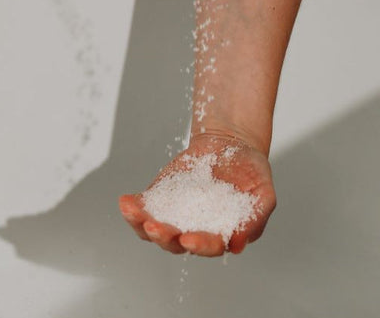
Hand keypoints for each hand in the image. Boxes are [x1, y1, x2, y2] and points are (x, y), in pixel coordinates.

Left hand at [118, 133, 275, 255]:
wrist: (230, 143)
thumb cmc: (249, 171)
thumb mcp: (262, 194)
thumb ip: (254, 219)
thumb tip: (237, 243)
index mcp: (219, 233)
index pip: (208, 246)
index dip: (198, 245)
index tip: (188, 240)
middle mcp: (194, 228)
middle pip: (174, 242)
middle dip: (163, 237)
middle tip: (155, 228)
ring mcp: (174, 213)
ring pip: (153, 228)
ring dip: (140, 224)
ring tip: (132, 212)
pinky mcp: (161, 197)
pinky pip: (144, 206)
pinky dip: (133, 207)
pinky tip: (126, 201)